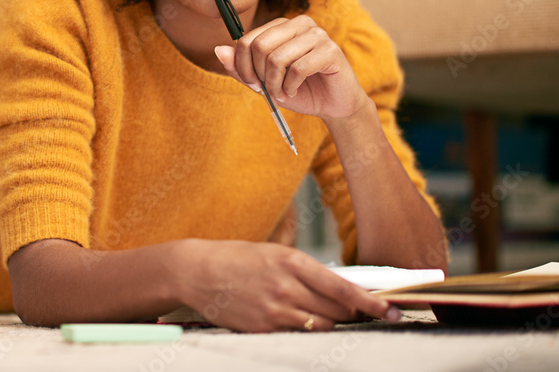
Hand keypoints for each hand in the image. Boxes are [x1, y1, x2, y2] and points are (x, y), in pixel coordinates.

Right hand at [173, 239, 398, 331]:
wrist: (197, 271)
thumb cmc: (237, 258)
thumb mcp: (274, 253)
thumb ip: (305, 271)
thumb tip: (340, 289)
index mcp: (292, 261)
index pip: (343, 289)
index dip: (371, 303)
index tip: (392, 310)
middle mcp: (287, 286)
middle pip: (338, 312)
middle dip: (351, 313)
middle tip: (356, 312)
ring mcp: (275, 310)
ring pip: (322, 327)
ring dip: (329, 323)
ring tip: (322, 314)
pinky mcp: (264, 328)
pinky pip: (298, 335)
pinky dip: (305, 331)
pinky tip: (297, 321)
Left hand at [214, 15, 367, 119]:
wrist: (333, 105)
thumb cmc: (298, 89)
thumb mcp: (264, 82)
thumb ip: (241, 68)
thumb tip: (218, 50)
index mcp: (282, 26)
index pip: (247, 40)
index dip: (242, 66)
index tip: (252, 84)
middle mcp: (299, 24)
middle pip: (260, 46)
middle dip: (258, 75)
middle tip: (267, 91)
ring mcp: (317, 35)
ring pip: (277, 58)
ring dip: (274, 84)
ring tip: (282, 93)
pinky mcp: (331, 50)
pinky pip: (298, 68)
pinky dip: (291, 86)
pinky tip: (294, 91)